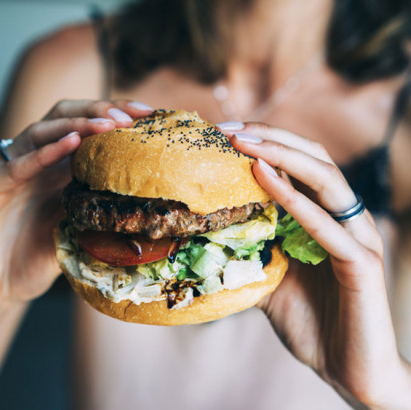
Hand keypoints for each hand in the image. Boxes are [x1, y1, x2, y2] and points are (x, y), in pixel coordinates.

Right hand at [0, 100, 152, 314]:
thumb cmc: (24, 266)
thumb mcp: (70, 239)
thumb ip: (92, 218)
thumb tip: (141, 212)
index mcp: (50, 173)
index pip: (82, 133)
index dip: (112, 120)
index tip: (149, 117)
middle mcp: (27, 166)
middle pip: (61, 119)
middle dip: (98, 111)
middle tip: (132, 115)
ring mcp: (2, 175)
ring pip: (38, 133)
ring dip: (75, 125)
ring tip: (108, 124)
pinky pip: (11, 168)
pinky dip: (42, 154)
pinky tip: (69, 144)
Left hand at [224, 124, 410, 408]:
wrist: (348, 371)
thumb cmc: (310, 322)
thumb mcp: (267, 277)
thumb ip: (248, 251)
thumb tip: (204, 235)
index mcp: (324, 218)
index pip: (298, 165)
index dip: (264, 143)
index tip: (221, 132)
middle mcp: (345, 219)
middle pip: (314, 159)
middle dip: (270, 137)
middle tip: (227, 128)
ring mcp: (357, 238)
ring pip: (326, 179)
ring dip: (281, 154)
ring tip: (242, 141)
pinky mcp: (362, 264)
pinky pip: (327, 225)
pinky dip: (294, 198)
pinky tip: (264, 177)